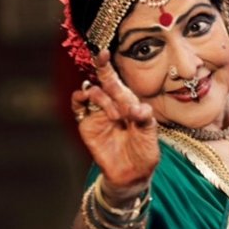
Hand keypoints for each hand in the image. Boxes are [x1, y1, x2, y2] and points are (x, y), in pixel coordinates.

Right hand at [71, 50, 159, 189]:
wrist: (132, 176)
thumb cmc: (144, 154)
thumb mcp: (150, 137)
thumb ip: (145, 120)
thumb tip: (136, 108)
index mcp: (130, 103)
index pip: (119, 82)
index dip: (109, 66)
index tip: (104, 52)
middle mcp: (113, 105)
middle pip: (104, 80)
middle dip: (102, 67)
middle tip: (101, 57)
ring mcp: (99, 114)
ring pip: (93, 92)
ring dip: (104, 99)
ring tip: (117, 117)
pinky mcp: (87, 125)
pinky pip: (78, 107)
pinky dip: (79, 99)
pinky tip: (85, 99)